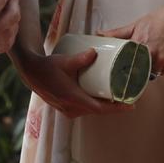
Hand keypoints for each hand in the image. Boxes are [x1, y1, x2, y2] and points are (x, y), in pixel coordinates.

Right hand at [19, 49, 133, 118]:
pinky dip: (95, 104)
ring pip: (91, 110)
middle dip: (114, 106)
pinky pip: (85, 109)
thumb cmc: (48, 67)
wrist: (31, 73)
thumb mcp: (65, 61)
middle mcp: (70, 108)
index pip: (99, 108)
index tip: (131, 105)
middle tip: (129, 96)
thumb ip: (80, 58)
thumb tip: (95, 52)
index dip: (117, 108)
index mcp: (72, 99)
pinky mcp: (66, 107)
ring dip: (105, 105)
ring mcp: (67, 110)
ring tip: (119, 96)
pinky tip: (103, 97)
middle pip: (98, 110)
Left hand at [99, 2, 163, 76]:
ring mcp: (162, 60)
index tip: (117, 77)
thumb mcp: (138, 24)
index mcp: (138, 43)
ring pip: (151, 75)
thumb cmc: (163, 18)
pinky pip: (163, 72)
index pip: (124, 66)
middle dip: (135, 72)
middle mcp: (150, 54)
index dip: (120, 72)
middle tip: (134, 69)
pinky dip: (161, 67)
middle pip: (136, 73)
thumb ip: (118, 33)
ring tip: (153, 57)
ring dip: (149, 70)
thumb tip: (100, 34)